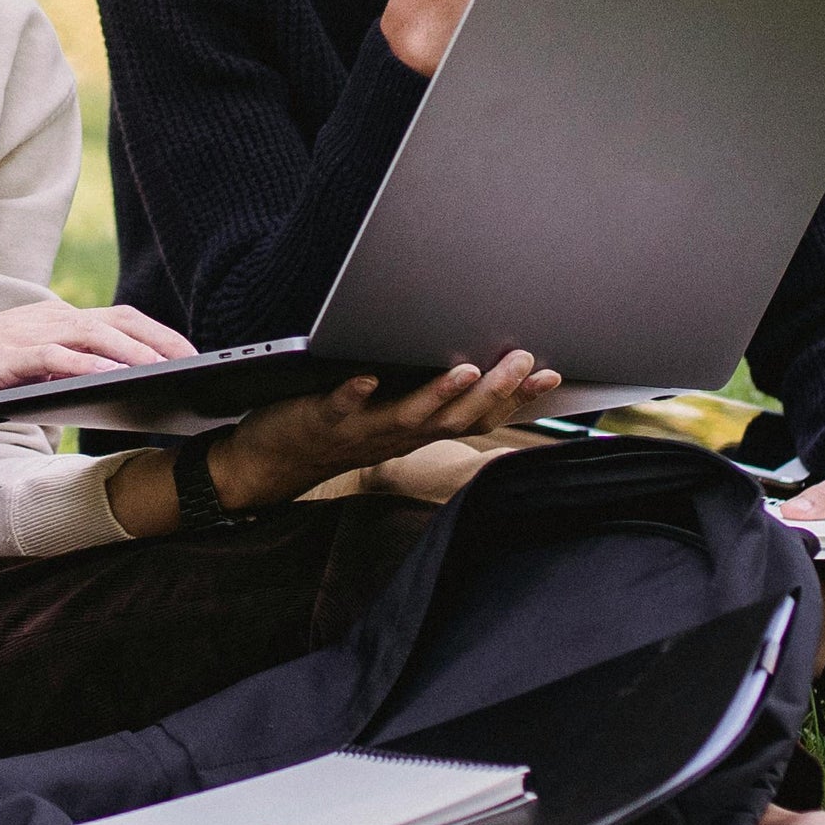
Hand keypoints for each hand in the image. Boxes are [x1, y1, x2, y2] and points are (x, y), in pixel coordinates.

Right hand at [0, 300, 192, 414]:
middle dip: (160, 341)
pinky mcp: (6, 356)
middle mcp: (45, 318)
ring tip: (167, 371)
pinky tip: (114, 379)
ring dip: (134, 352)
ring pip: (93, 335)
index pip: (117, 317)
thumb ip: (59, 370)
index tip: (190, 353)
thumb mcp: (22, 368)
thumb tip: (106, 390)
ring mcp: (26, 334)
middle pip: (117, 321)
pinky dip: (89, 366)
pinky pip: (57, 358)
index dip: (157, 332)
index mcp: (51, 319)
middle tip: (195, 363)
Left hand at [206, 350, 562, 510]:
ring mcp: (361, 429)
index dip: (516, 399)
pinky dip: (353, 393)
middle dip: (495, 390)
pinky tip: (365, 376)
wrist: (272, 463)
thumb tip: (474, 366)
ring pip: (409, 415)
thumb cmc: (337, 431)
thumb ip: (429, 397)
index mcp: (418, 430)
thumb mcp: (391, 417)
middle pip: (455, 417)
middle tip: (526, 362)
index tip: (552, 375)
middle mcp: (398, 434)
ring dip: (439, 394)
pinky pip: (339, 407)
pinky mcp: (322, 418)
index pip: (477, 417)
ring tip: (467, 370)